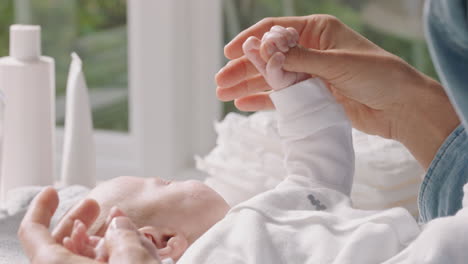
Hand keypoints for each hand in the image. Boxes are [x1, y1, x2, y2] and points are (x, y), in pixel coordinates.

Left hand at [18, 187, 160, 263]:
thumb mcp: (132, 257)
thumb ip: (122, 234)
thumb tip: (120, 223)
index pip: (33, 232)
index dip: (41, 208)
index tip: (52, 192)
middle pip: (58, 244)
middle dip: (78, 219)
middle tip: (93, 205)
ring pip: (79, 257)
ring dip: (96, 237)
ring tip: (117, 222)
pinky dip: (105, 254)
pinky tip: (124, 243)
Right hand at [216, 15, 458, 167]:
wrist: (401, 107)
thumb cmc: (379, 74)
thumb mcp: (338, 63)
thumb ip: (301, 60)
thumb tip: (266, 55)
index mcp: (318, 32)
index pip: (276, 31)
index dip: (251, 42)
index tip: (229, 53)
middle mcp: (311, 51)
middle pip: (268, 57)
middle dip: (243, 68)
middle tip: (220, 81)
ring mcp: (310, 74)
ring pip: (271, 78)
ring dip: (248, 85)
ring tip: (224, 94)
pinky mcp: (312, 97)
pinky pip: (282, 97)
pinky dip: (263, 100)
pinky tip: (244, 103)